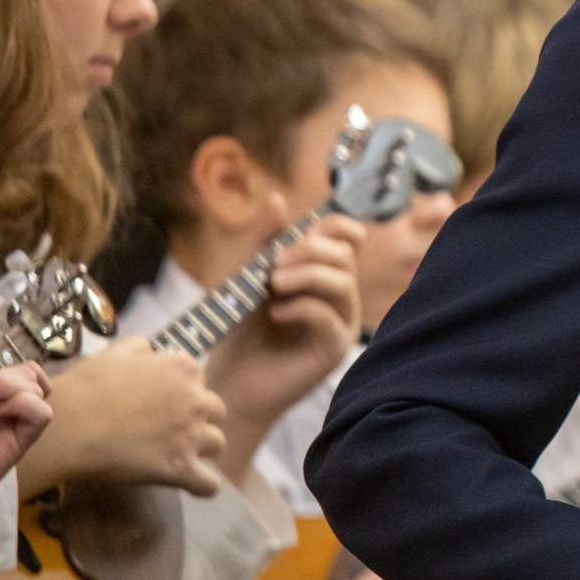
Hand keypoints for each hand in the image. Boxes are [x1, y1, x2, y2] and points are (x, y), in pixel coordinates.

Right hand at [20, 340, 225, 497]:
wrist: (67, 427)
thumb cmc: (85, 388)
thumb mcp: (116, 353)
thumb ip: (143, 349)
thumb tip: (154, 352)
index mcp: (184, 368)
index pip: (199, 381)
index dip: (181, 392)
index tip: (161, 404)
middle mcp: (196, 400)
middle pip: (214, 411)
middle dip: (196, 419)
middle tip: (168, 430)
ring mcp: (191, 436)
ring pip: (217, 444)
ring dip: (201, 449)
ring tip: (175, 455)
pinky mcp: (180, 468)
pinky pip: (209, 484)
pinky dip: (201, 485)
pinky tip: (187, 483)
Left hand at [206, 205, 361, 469]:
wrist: (230, 381)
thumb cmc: (240, 331)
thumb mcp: (248, 278)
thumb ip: (266, 241)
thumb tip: (276, 198)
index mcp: (324, 274)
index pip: (349, 237)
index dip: (332, 226)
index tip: (296, 234)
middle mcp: (340, 296)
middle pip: (346, 254)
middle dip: (307, 252)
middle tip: (272, 266)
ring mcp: (341, 322)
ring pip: (342, 282)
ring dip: (305, 276)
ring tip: (272, 287)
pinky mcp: (333, 349)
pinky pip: (329, 316)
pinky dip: (300, 307)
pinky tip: (276, 314)